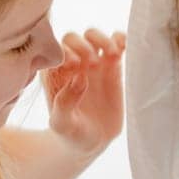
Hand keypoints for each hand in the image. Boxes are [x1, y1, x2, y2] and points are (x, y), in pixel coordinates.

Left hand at [45, 28, 124, 156]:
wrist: (92, 142)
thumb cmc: (71, 133)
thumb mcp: (63, 124)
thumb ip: (65, 102)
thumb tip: (79, 77)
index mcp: (53, 74)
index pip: (55, 51)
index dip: (66, 53)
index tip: (75, 66)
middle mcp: (72, 65)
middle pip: (73, 38)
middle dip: (83, 46)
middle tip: (93, 65)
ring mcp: (93, 63)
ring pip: (93, 36)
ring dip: (102, 40)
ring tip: (112, 55)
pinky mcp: (113, 66)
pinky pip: (116, 43)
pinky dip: (121, 39)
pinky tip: (125, 47)